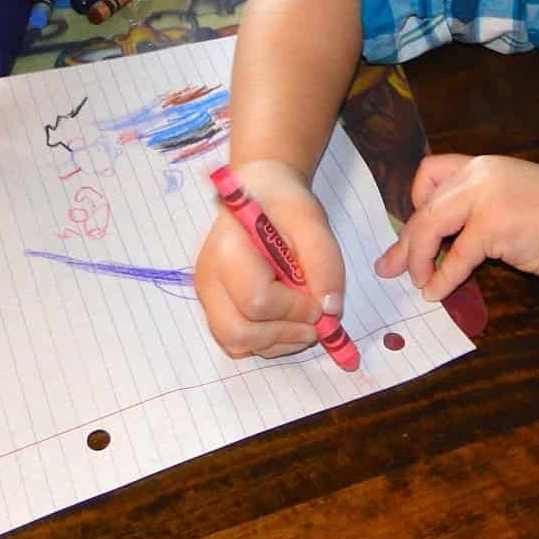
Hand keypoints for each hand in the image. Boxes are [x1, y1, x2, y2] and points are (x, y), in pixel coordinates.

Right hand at [195, 160, 345, 358]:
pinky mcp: (216, 308)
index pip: (257, 300)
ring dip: (279, 342)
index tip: (321, 302)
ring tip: (306, 320)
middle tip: (316, 322)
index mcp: (227, 251)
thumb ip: (324, 263)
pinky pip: (238, 341)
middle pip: (239, 332)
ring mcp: (208, 297)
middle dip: (285, 335)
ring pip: (237, 344)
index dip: (296, 309)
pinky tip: (291, 322)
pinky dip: (270, 342)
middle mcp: (209, 279)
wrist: (259, 194)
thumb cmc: (283, 204)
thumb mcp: (312, 222)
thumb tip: (330, 309)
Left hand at [375, 153, 538, 299]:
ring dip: (418, 258)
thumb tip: (443, 241)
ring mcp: (485, 197)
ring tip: (417, 281)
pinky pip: (455, 257)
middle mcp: (481, 174)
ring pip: (430, 225)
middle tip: (390, 266)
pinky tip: (436, 293)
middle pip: (424, 204)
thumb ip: (480, 208)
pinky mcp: (491, 225)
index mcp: (485, 165)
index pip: (432, 170)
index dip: (417, 198)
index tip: (415, 223)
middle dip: (406, 240)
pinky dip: (442, 279)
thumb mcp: (514, 199)